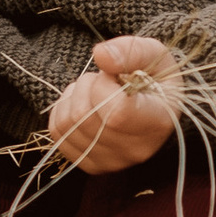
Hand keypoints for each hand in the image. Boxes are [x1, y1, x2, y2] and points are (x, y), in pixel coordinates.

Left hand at [46, 34, 183, 172]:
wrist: (151, 103)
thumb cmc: (153, 76)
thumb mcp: (153, 53)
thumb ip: (131, 51)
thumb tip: (100, 55)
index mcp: (158, 122)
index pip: (116, 113)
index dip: (104, 85)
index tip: (115, 75)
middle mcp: (137, 149)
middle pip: (84, 116)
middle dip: (86, 85)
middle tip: (103, 79)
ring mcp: (112, 162)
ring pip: (67, 123)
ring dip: (74, 96)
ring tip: (94, 91)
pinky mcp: (92, 165)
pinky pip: (57, 133)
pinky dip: (63, 111)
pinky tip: (84, 105)